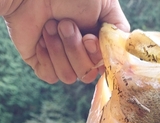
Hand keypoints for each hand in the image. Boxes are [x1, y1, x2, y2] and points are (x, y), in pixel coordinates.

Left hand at [3, 0, 129, 83]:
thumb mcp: (105, 3)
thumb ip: (118, 29)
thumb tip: (118, 51)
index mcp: (95, 37)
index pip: (104, 65)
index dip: (97, 56)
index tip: (88, 37)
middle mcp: (79, 50)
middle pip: (87, 74)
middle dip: (75, 48)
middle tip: (64, 23)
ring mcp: (60, 58)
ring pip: (70, 77)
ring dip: (60, 50)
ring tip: (50, 26)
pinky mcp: (40, 62)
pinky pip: (51, 76)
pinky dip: (46, 56)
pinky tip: (41, 37)